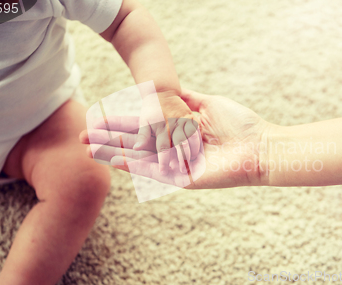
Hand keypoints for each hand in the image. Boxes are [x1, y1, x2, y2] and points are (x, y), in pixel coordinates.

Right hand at [80, 89, 272, 188]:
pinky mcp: (183, 178)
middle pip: (134, 144)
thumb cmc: (239, 124)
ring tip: (88, 150)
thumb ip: (186, 98)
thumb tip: (169, 88)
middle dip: (107, 141)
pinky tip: (111, 160)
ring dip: (111, 154)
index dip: (119, 123)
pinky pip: (154, 173)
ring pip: (138, 159)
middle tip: (82, 139)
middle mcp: (173, 150)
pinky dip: (132, 166)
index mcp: (178, 132)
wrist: (259, 145)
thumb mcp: (208, 103)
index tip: (99, 119)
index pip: (142, 127)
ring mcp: (176, 165)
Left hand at [133, 91, 200, 174]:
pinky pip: (197, 131)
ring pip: (191, 139)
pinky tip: (198, 149)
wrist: (162, 90)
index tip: (164, 171)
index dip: (163, 161)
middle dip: (181, 159)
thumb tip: (137, 148)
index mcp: (162, 127)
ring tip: (192, 162)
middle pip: (180, 145)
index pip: (163, 148)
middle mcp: (174, 124)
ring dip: (192, 151)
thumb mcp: (144, 121)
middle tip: (183, 171)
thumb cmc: (151, 107)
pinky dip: (197, 140)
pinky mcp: (192, 117)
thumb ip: (143, 136)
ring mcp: (185, 120)